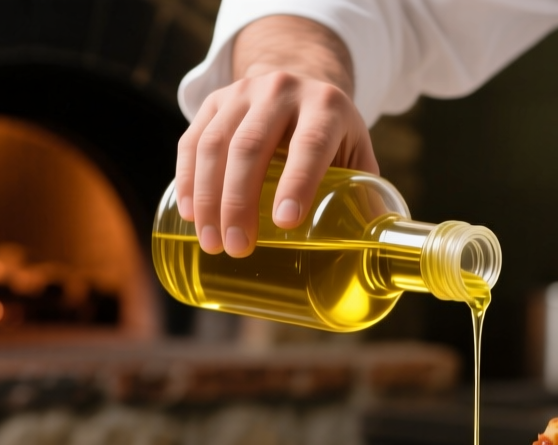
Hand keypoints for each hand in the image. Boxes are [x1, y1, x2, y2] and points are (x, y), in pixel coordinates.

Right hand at [175, 15, 377, 257]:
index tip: (284, 224)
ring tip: (212, 242)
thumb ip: (363, 193)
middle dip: (239, 201)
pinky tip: (189, 213)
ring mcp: (243, 92)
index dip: (297, 183)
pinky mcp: (214, 101)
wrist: (300, 82)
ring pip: (215, 145)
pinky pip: (192, 141)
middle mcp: (282, 91)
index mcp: (326, 106)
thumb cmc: (333, 136)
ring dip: (208, 198)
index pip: (309, 144)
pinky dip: (187, 179)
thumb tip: (369, 249)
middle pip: (252, 146)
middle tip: (237, 247)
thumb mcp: (356, 153)